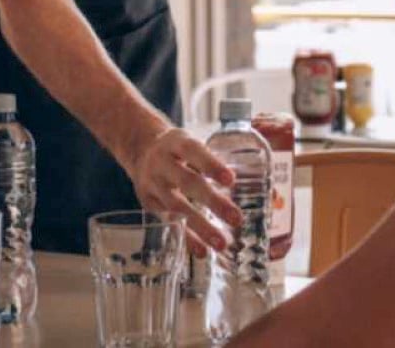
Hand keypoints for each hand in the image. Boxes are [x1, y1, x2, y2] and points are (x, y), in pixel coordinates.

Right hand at [130, 127, 240, 255]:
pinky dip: (186, 237)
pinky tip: (202, 251)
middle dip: (212, 202)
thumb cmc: (178, 149)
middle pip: (187, 182)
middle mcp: (162, 163)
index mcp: (176, 143)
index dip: (211, 165)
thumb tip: (254, 182)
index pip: (193, 151)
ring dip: (201, 227)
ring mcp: (153, 183)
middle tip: (237, 219)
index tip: (231, 180)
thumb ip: (212, 159)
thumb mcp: (190, 142)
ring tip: (222, 244)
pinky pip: (168, 222)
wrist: (140, 150)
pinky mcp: (149, 202)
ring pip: (177, 206)